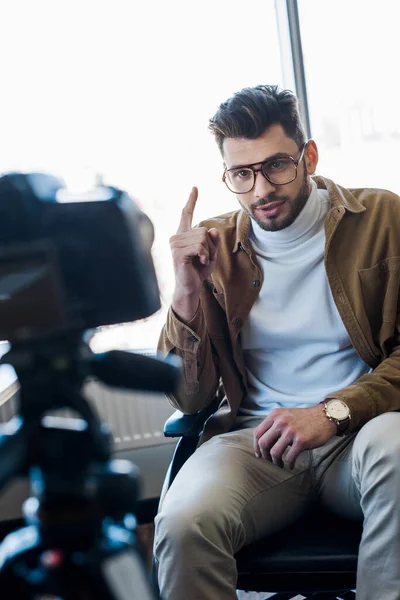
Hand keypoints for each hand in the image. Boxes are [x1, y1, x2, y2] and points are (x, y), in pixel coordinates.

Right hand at [170, 187, 219, 320]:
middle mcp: (176, 236)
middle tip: (203, 258)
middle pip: (203, 230)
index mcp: (183, 234)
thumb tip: (213, 230)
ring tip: (200, 261)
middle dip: (210, 245)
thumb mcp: (211, 254)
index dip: (191, 200)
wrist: (190, 288)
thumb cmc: (198, 271)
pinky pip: (199, 247)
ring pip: (202, 238)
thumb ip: (213, 241)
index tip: (195, 188)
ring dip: (208, 252)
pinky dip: (205, 256)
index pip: (186, 214)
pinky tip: (199, 263)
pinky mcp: (178, 252)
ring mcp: (175, 244)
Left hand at [253, 404, 336, 468]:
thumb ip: (274, 424)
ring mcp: (291, 431)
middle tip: (269, 460)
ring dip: (276, 461)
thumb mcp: (286, 414)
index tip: (259, 454)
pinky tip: (291, 465)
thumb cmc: (304, 418)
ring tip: (280, 464)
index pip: (258, 433)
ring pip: (274, 452)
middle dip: (265, 455)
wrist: (325, 416)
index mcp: (275, 415)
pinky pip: (289, 457)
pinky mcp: (301, 441)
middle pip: (263, 443)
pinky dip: (289, 464)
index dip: (256, 446)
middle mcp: (281, 422)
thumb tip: (263, 442)